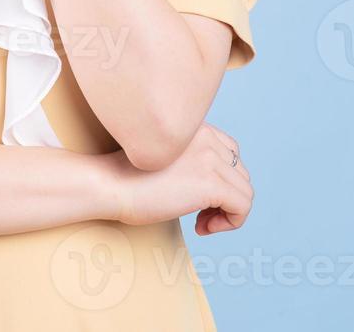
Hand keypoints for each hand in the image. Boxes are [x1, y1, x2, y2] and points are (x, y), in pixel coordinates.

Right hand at [100, 122, 252, 234]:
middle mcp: (205, 135)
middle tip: (199, 216)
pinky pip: (243, 207)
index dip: (221, 180)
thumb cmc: (126, 178)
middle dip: (224, 198)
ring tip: (200, 222)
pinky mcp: (211, 183)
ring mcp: (209, 158)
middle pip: (240, 173)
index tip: (198, 199)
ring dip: (227, 213)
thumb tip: (221, 190)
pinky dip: (230, 223)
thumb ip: (191, 160)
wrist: (108, 185)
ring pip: (245, 191)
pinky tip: (201, 227)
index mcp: (193, 126)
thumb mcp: (164, 157)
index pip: (230, 152)